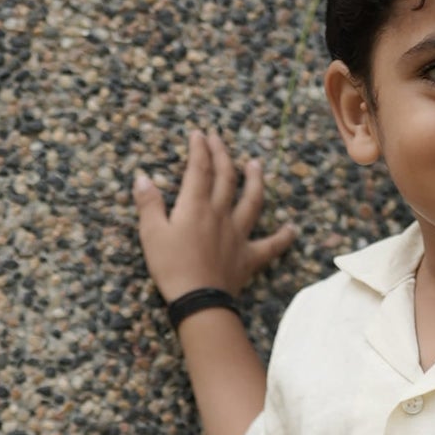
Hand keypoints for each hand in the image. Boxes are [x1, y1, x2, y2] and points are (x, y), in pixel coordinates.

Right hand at [133, 127, 295, 303]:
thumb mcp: (151, 234)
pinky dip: (283, 237)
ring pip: (252, 201)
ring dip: (255, 180)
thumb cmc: (171, 267)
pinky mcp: (249, 257)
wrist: (199, 300)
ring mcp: (238, 234)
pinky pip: (271, 245)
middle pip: (226, 177)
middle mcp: (220, 214)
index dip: (200, 149)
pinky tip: (291, 228)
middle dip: (222, 154)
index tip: (199, 134)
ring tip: (256, 165)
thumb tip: (143, 178)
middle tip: (219, 139)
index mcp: (196, 206)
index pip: (200, 168)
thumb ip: (149, 204)